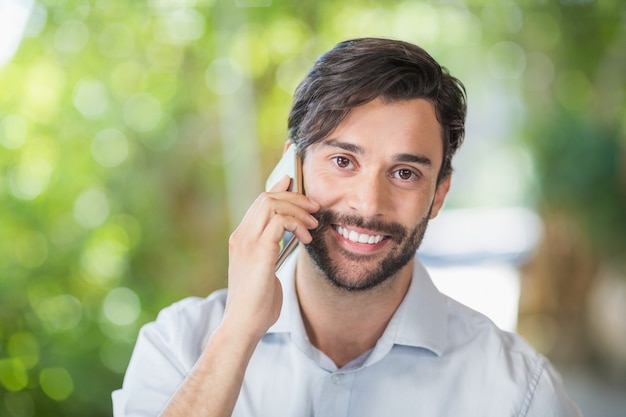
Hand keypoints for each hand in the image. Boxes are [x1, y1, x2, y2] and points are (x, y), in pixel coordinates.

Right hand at [223, 175, 319, 340]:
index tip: (298, 185)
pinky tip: (307, 238)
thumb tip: (290, 239)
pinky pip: (279, 221)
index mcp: (241, 239)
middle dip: (295, 197)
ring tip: (313, 223)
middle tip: (315, 207)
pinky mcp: (259, 252)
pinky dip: (297, 224)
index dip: (280, 189)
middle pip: (267, 197)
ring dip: (299, 209)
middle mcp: (242, 236)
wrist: (244, 325)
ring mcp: (248, 243)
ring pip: (272, 204)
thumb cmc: (257, 303)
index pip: (260, 202)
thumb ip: (272, 251)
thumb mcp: (265, 271)